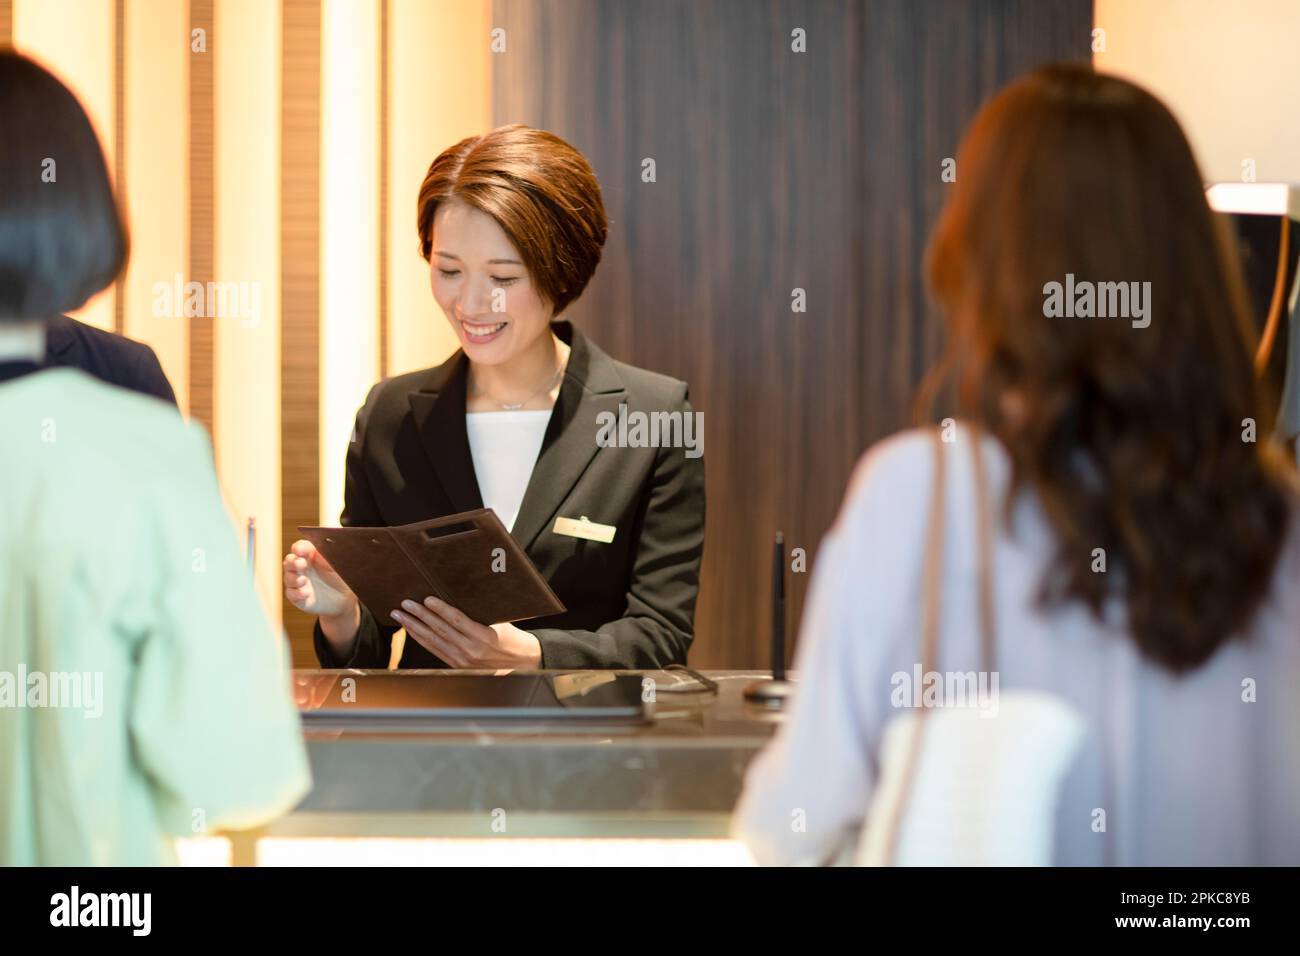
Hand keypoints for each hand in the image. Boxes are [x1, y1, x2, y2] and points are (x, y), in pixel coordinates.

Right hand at [283, 539, 356, 619]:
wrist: (345, 597)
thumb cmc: (340, 576)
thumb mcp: (336, 564)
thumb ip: (327, 556)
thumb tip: (320, 549)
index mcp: (310, 556)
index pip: (300, 548)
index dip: (299, 548)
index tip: (300, 550)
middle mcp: (301, 568)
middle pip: (289, 561)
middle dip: (293, 562)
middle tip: (301, 563)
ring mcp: (299, 582)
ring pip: (288, 578)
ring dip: (294, 578)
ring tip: (303, 580)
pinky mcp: (298, 597)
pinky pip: (292, 594)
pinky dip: (297, 593)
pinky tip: (305, 593)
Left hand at [391, 596, 542, 668]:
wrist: (521, 662)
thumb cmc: (512, 637)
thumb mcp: (500, 621)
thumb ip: (478, 614)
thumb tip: (457, 596)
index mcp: (484, 637)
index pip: (457, 620)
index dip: (440, 609)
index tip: (427, 599)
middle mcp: (470, 651)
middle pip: (440, 630)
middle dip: (419, 616)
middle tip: (404, 604)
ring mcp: (462, 660)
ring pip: (433, 641)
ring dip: (414, 627)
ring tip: (400, 615)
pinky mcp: (457, 666)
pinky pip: (434, 650)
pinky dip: (421, 638)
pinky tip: (411, 629)